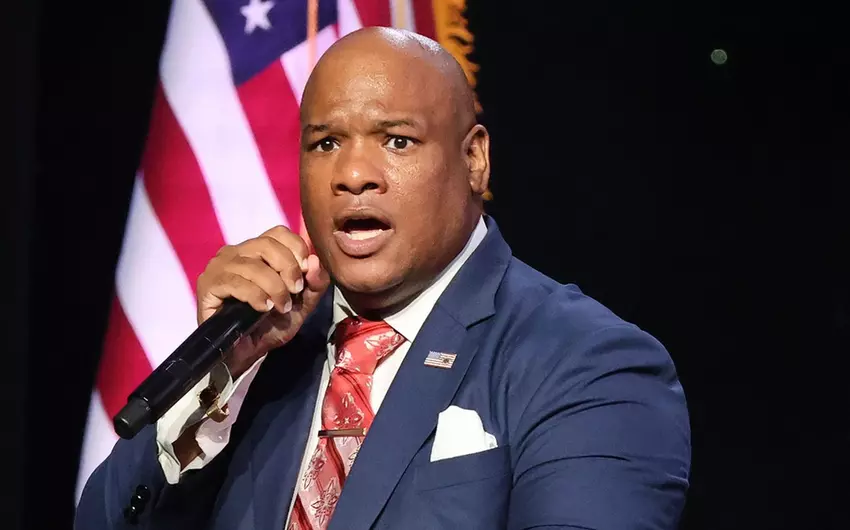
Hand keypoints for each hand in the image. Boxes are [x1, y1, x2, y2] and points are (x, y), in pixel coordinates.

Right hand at [196, 226, 330, 378]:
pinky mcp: (208, 285)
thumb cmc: (269, 326)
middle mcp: (235, 253)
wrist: (244, 354)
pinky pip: (235, 282)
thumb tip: (316, 261)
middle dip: (288, 267)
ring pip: (252, 265)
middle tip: (296, 291)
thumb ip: (314, 284)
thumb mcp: (301, 306)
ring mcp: (219, 267)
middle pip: (266, 244)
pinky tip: (263, 309)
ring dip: (274, 287)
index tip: (306, 271)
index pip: (278, 232)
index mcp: (257, 251)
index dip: (296, 247)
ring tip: (280, 306)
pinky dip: (255, 295)